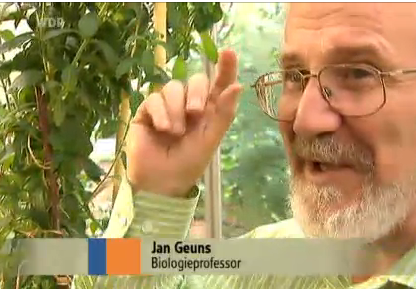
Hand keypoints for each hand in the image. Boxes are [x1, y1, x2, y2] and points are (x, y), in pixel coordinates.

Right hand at [125, 50, 241, 196]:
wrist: (161, 181)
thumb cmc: (190, 162)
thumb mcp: (211, 138)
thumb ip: (224, 112)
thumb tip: (238, 85)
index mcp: (209, 110)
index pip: (219, 83)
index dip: (225, 67)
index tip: (228, 52)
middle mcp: (189, 103)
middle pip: (196, 80)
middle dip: (197, 93)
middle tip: (196, 113)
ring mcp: (167, 106)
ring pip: (173, 87)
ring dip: (177, 109)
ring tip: (176, 132)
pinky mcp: (147, 111)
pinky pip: (154, 98)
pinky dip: (161, 112)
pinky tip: (162, 129)